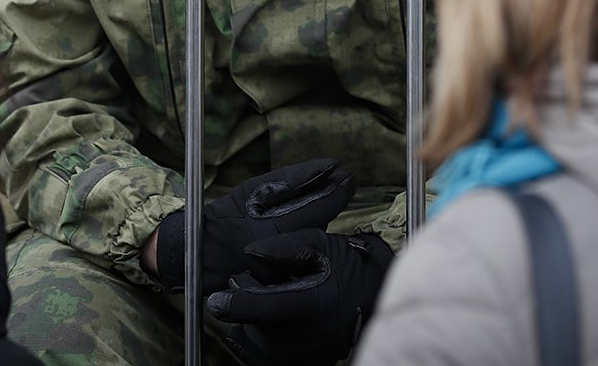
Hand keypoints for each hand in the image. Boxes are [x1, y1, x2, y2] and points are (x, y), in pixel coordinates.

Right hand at [153, 158, 355, 294]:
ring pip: (316, 240)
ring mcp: (285, 272)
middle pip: (322, 224)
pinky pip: (306, 256)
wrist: (198, 253)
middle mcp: (284, 255)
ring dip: (321, 217)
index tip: (347, 174)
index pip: (319, 206)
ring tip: (324, 198)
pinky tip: (308, 224)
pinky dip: (309, 237)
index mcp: (275, 229)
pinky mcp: (283, 282)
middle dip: (332, 200)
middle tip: (344, 181)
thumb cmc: (225, 217)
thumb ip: (291, 179)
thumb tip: (329, 166)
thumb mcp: (253, 190)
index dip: (337, 189)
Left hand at [205, 228, 393, 365]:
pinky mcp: (314, 363)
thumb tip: (249, 253)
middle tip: (248, 285)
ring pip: (262, 348)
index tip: (215, 302)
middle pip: (257, 329)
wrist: (382, 294)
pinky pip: (272, 362)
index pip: (262, 308)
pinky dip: (258, 348)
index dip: (235, 305)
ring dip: (250, 328)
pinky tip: (254, 331)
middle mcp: (310, 335)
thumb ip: (283, 248)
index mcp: (311, 302)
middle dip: (245, 308)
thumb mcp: (320, 244)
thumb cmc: (350, 265)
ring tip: (258, 305)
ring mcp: (312, 354)